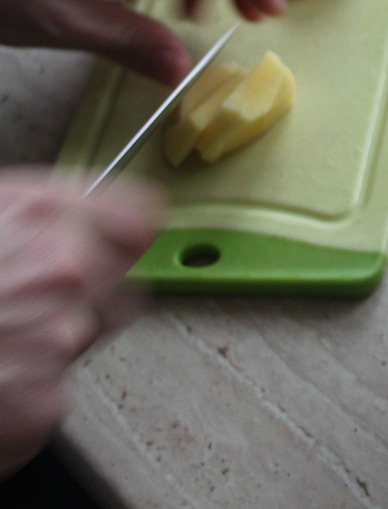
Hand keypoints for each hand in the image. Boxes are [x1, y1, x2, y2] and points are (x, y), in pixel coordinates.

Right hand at [0, 171, 161, 477]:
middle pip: (121, 283)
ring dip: (49, 343)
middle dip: (86, 295)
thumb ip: (27, 215)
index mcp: (40, 215)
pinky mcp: (45, 401)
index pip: (136, 217)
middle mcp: (64, 271)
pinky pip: (51, 394)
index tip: (122, 243)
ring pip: (83, 340)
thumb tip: (62, 221)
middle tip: (25, 305)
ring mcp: (59, 338)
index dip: (125, 233)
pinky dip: (22, 395)